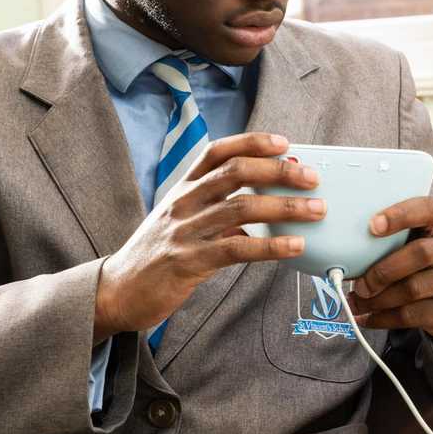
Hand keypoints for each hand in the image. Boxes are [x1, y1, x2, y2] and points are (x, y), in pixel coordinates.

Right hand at [92, 132, 324, 342]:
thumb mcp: (181, 219)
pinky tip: (294, 246)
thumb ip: (217, 207)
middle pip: (236, 173)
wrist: (117, 291)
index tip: (284, 143)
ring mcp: (184, 231)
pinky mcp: (188, 262)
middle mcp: (183, 202)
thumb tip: (268, 201)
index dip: (252, 142)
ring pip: (242, 208)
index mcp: (182, 188)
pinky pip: (237, 248)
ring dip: (285, 207)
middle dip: (279, 172)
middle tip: (312, 178)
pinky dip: (271, 245)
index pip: (217, 151)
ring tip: (315, 210)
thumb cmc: (157, 253)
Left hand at [348, 196, 432, 340]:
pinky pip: (411, 316)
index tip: (372, 225)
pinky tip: (366, 317)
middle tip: (359, 283)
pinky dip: (382, 318)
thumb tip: (346, 247)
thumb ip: (394, 236)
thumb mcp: (420, 238)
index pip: (427, 209)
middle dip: (383, 270)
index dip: (400, 215)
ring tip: (356, 301)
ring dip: (377, 298)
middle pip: (420, 254)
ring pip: (412, 290)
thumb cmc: (427, 260)